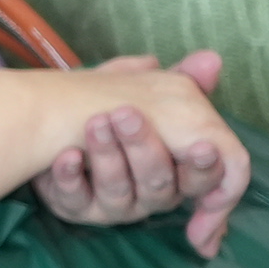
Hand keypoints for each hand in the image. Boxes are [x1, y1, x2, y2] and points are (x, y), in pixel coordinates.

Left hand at [0, 52, 249, 258]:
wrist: (56, 124)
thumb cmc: (116, 110)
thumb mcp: (151, 91)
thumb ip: (185, 81)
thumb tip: (212, 59)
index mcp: (177, 173)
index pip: (203, 179)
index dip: (206, 167)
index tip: (202, 146)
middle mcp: (150, 195)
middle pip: (159, 184)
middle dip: (146, 148)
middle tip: (126, 113)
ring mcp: (112, 205)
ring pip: (118, 189)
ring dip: (107, 154)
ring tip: (94, 122)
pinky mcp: (75, 207)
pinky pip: (74, 198)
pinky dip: (70, 176)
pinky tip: (66, 155)